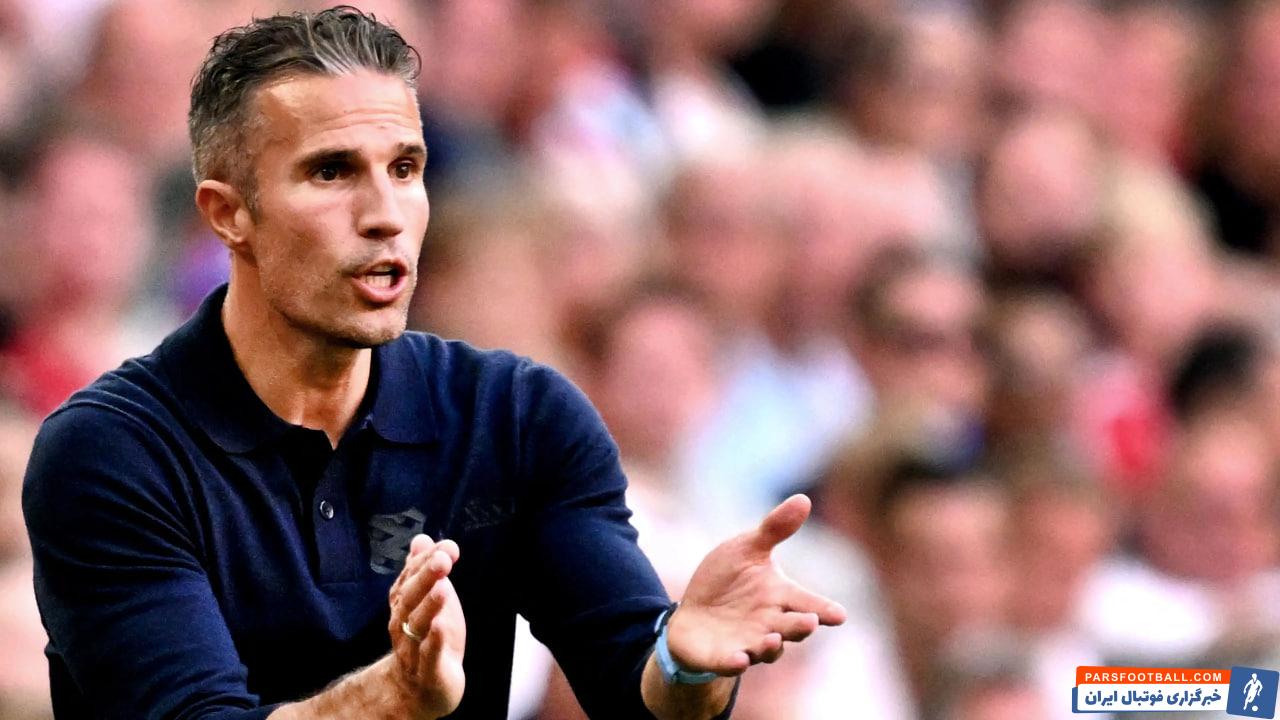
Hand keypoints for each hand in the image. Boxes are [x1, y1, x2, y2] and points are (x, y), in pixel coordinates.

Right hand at [386, 535, 465, 718]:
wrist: (421, 687)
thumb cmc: (427, 637)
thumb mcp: (429, 600)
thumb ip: (423, 571)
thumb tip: (422, 539)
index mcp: (403, 604)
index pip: (410, 578)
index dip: (425, 562)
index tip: (446, 547)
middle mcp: (402, 624)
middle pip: (410, 599)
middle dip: (425, 578)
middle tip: (443, 560)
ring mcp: (413, 649)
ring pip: (417, 626)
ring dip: (429, 606)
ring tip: (442, 588)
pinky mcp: (427, 671)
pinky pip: (427, 656)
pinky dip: (433, 642)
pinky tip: (440, 627)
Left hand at [667, 495, 845, 675]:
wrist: (694, 613)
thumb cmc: (727, 579)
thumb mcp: (747, 549)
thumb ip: (775, 529)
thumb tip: (804, 498)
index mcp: (780, 596)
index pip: (808, 602)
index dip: (824, 609)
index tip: (840, 615)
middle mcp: (769, 623)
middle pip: (792, 628)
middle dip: (801, 626)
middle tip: (809, 622)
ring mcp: (747, 642)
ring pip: (766, 649)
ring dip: (770, 646)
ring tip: (772, 639)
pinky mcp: (722, 656)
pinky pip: (731, 663)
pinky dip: (736, 662)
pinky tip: (739, 659)